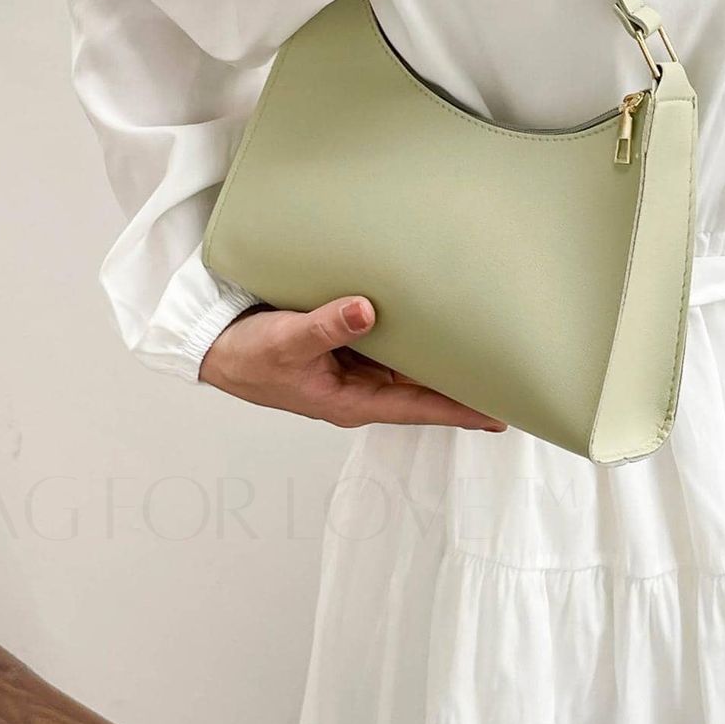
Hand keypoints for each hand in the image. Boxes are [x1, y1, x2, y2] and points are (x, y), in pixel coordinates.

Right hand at [198, 294, 508, 432]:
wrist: (214, 348)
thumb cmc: (247, 356)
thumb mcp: (285, 342)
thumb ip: (325, 326)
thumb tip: (366, 310)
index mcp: (351, 401)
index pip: (418, 407)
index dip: (460, 410)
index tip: (501, 413)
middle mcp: (360, 388)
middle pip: (422, 389)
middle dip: (463, 385)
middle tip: (510, 375)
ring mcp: (353, 369)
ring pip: (408, 366)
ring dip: (441, 359)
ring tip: (486, 348)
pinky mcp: (344, 347)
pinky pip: (388, 345)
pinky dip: (414, 335)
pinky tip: (435, 321)